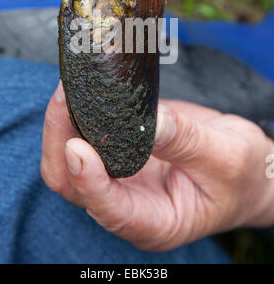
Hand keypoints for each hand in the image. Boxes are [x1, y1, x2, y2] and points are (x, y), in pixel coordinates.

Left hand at [41, 82, 273, 250]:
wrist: (246, 168)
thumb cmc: (241, 175)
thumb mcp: (223, 157)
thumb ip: (184, 141)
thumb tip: (147, 121)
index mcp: (154, 222)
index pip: (109, 209)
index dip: (88, 180)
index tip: (79, 145)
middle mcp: (128, 204)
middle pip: (73, 184)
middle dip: (61, 140)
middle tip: (66, 96)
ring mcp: (120, 178)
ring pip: (70, 160)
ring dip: (62, 124)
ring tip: (70, 86)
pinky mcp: (120, 153)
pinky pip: (88, 137)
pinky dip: (79, 115)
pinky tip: (84, 89)